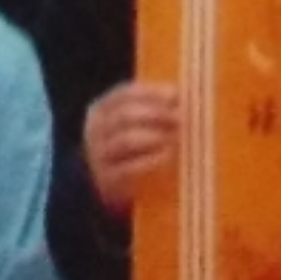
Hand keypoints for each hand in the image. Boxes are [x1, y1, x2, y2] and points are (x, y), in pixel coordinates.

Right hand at [84, 82, 183, 213]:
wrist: (105, 187)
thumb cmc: (128, 149)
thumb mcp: (132, 125)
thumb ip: (153, 109)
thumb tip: (184, 97)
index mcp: (102, 109)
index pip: (126, 93)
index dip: (153, 93)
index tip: (177, 95)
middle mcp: (96, 130)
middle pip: (126, 115)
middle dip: (157, 114)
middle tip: (182, 118)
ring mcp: (99, 155)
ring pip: (126, 140)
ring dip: (156, 136)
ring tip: (178, 136)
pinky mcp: (108, 180)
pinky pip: (129, 168)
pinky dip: (152, 160)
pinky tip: (169, 157)